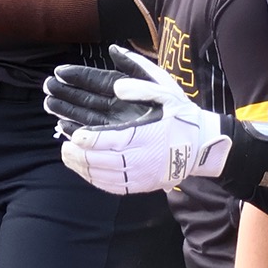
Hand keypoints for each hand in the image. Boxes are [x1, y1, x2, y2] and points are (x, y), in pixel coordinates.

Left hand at [44, 44, 230, 194]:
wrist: (201, 146)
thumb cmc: (181, 116)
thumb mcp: (166, 93)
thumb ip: (140, 85)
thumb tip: (116, 80)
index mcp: (147, 135)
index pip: (112, 140)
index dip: (90, 139)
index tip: (75, 134)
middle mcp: (143, 158)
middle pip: (103, 161)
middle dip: (80, 154)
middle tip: (65, 145)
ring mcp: (141, 175)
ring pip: (105, 176)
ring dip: (82, 166)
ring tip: (67, 153)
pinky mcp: (140, 185)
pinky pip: (112, 186)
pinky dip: (93, 178)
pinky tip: (82, 168)